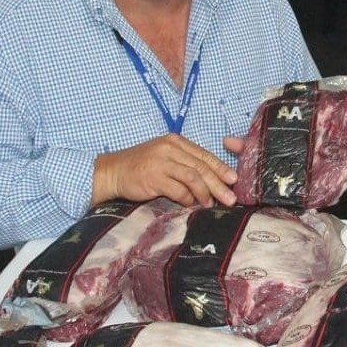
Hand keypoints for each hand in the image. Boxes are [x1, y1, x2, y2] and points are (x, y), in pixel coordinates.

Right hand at [92, 134, 238, 207]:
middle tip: (231, 198)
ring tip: (211, 203)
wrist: (112, 172)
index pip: (204, 155)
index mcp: (176, 142)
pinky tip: (191, 204)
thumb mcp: (164, 157)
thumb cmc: (140, 167)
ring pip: (193, 177)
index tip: (234, 180)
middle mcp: (170, 148)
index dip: (221, 168)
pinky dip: (187, 198)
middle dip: (219, 184)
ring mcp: (161, 162)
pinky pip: (178, 189)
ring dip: (205, 193)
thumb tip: (210, 180)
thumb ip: (184, 163)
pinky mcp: (154, 177)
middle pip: (202, 167)